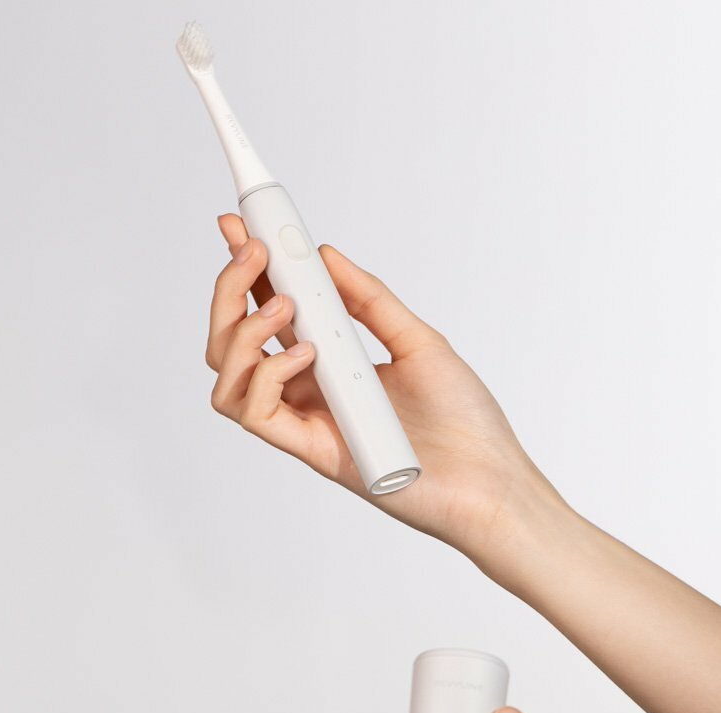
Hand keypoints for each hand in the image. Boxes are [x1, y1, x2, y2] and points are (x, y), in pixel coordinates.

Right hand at [205, 214, 561, 556]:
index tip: (240, 224)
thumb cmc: (464, 419)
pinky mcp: (316, 453)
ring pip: (230, 379)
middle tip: (249, 249)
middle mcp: (311, 394)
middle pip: (235, 344)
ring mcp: (310, 424)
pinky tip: (307, 355)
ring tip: (284, 307)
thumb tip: (325, 253)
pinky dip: (268, 375)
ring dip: (241, 333)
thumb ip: (370, 300)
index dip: (249, 272)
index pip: (273, 313)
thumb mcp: (418, 341)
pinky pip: (259, 414)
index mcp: (332, 366)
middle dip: (230, 290)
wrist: (491, 480)